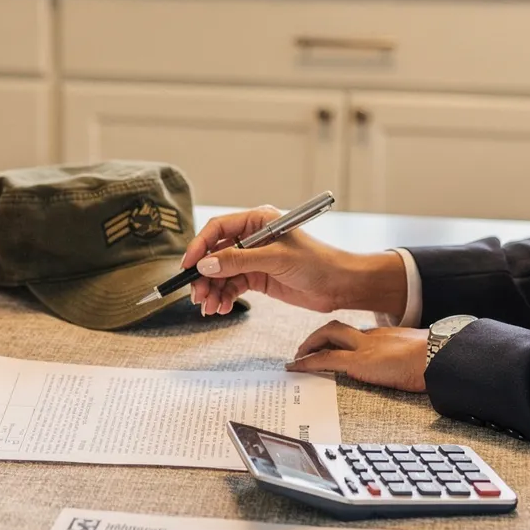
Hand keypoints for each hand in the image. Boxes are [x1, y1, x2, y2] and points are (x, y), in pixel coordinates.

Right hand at [180, 207, 406, 315]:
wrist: (341, 285)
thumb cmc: (318, 262)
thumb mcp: (276, 259)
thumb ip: (239, 261)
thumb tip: (206, 265)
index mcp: (258, 221)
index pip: (219, 229)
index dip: (200, 246)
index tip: (188, 265)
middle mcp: (253, 238)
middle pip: (216, 254)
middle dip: (204, 275)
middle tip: (197, 295)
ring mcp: (255, 259)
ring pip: (222, 273)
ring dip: (213, 290)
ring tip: (210, 308)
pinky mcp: (259, 277)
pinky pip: (233, 286)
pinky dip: (225, 297)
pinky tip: (222, 308)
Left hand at [286, 321, 430, 392]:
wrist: (443, 356)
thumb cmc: (438, 360)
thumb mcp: (421, 358)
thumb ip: (411, 362)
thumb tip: (417, 374)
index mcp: (387, 336)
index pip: (357, 334)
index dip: (342, 340)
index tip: (335, 347)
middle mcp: (373, 336)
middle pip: (338, 328)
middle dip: (319, 336)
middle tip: (306, 348)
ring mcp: (365, 346)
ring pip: (328, 335)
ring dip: (309, 344)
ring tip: (297, 357)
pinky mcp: (360, 361)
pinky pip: (326, 358)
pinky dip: (307, 362)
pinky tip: (296, 368)